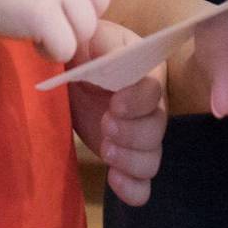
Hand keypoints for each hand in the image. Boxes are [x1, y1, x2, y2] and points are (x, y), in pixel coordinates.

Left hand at [68, 22, 167, 205]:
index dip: (138, 101)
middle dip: (132, 133)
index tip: (113, 104)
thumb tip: (107, 55)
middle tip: (105, 125)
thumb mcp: (88, 38)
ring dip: (131, 160)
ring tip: (105, 150)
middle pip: (158, 128)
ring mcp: (138, 137)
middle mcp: (149, 108)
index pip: (154, 90)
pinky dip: (133, 189)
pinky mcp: (125, 160)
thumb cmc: (82, 51)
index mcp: (143, 74)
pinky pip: (142, 184)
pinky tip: (114, 180)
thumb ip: (99, 43)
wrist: (69, 76)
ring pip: (153, 158)